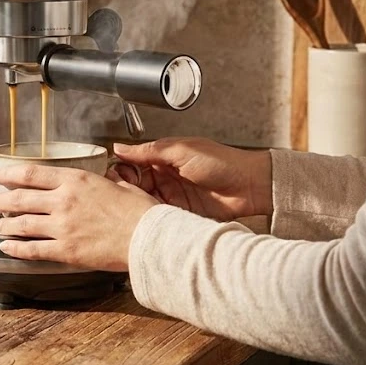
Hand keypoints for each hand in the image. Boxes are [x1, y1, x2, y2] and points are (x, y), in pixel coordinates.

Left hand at [0, 165, 157, 270]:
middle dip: (0, 200)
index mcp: (76, 180)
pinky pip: (32, 249)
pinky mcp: (65, 250)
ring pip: (22, 224)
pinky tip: (6, 248)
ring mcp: (62, 226)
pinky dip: (15, 249)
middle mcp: (64, 201)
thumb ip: (101, 183)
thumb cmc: (140, 212)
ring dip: (5, 225)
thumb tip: (102, 181)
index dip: (9, 174)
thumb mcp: (119, 185)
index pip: (32, 173)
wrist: (149, 238)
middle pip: (20, 198)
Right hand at [110, 137, 271, 221]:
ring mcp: (172, 195)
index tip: (115, 176)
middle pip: (136, 183)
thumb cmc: (223, 162)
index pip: (134, 163)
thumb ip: (150, 151)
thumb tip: (121, 148)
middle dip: (127, 188)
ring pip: (145, 200)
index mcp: (164, 157)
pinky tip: (146, 216)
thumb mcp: (181, 150)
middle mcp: (165, 176)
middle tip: (122, 193)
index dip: (122, 170)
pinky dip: (151, 216)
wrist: (250, 186)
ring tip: (132, 205)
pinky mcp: (180, 213)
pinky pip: (160, 215)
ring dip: (138, 203)